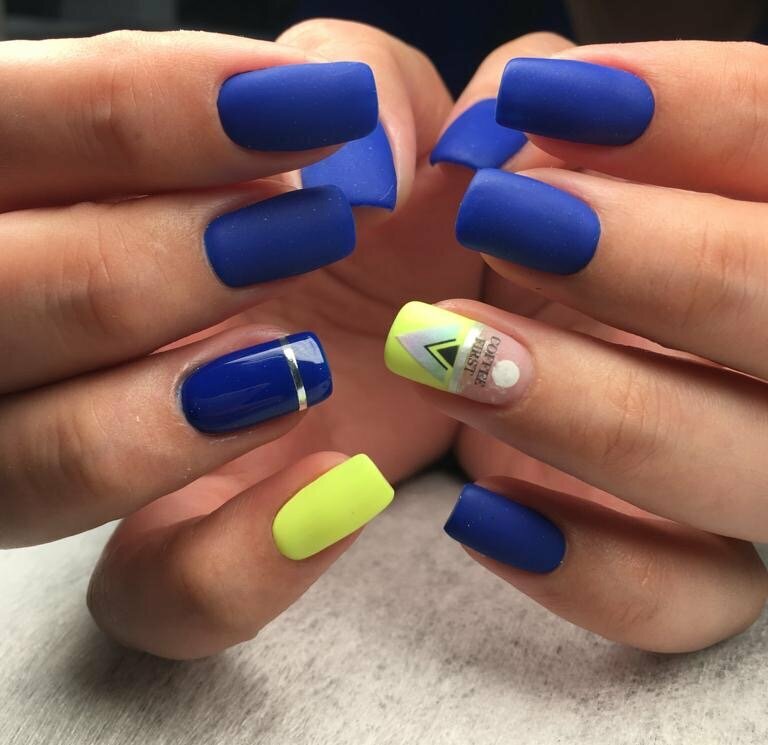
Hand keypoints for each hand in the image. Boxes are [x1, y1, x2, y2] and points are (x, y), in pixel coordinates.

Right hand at [0, 23, 484, 658]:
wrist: (412, 341)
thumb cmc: (384, 220)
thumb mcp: (369, 124)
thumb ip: (357, 71)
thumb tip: (352, 124)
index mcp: (51, 194)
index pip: (9, 130)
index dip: (138, 113)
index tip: (292, 114)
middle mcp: (32, 330)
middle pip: (2, 300)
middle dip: (159, 263)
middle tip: (301, 235)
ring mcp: (76, 455)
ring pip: (38, 468)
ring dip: (170, 411)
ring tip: (302, 364)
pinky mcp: (157, 556)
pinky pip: (155, 599)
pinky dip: (247, 559)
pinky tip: (340, 482)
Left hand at [389, 38, 767, 651]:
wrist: (344, 361)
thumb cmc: (387, 242)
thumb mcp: (413, 149)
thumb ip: (443, 100)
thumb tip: (483, 126)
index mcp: (700, 213)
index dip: (698, 113)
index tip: (557, 105)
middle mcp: (734, 341)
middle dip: (667, 264)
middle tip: (512, 225)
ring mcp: (709, 463)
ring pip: (751, 467)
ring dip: (608, 413)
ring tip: (461, 362)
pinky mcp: (657, 560)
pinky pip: (690, 599)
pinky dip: (596, 569)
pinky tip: (483, 513)